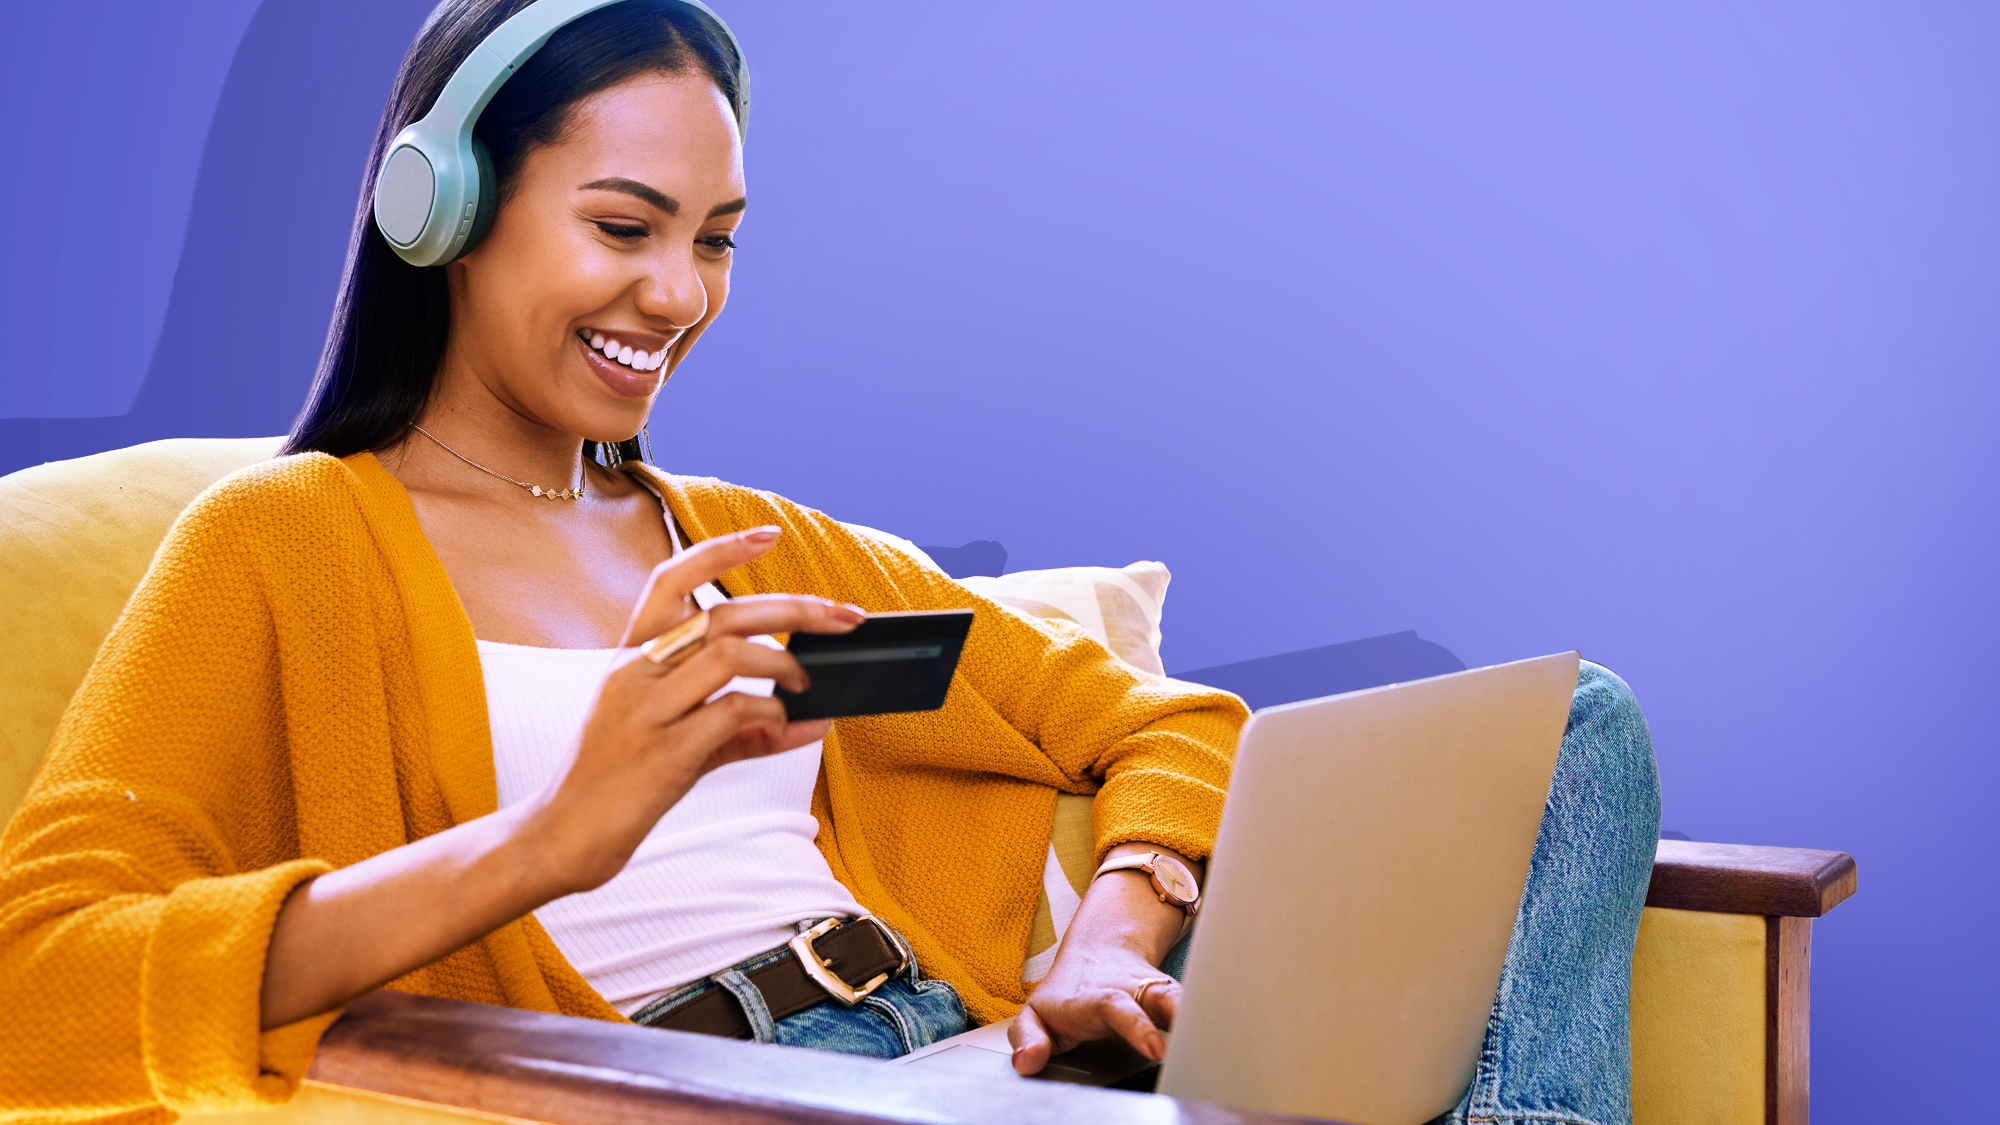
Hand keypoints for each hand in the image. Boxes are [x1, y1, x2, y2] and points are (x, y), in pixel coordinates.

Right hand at [526, 526, 862, 891]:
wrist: (561, 837)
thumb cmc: (617, 783)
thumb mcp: (676, 742)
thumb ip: (742, 728)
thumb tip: (813, 721)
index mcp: (629, 656)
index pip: (670, 578)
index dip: (720, 549)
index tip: (769, 534)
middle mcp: (633, 672)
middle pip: (721, 613)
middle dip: (794, 608)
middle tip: (844, 616)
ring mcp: (646, 711)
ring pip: (728, 652)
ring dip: (783, 662)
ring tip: (807, 682)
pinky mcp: (662, 754)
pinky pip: (731, 712)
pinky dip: (772, 713)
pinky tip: (785, 724)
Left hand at [1007, 843, 1198, 1074]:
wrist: (1099, 953)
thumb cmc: (1067, 995)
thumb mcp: (1036, 1014)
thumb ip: (1028, 1038)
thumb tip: (1025, 1063)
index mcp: (1099, 996)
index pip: (1119, 1008)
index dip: (1139, 1026)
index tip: (1156, 1048)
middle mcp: (1134, 990)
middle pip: (1163, 997)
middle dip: (1181, 1015)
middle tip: (1196, 1043)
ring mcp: (1158, 992)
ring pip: (1186, 997)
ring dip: (1202, 1014)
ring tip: (1221, 1039)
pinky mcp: (1177, 997)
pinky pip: (1198, 1003)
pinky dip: (1213, 1016)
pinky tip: (1229, 1036)